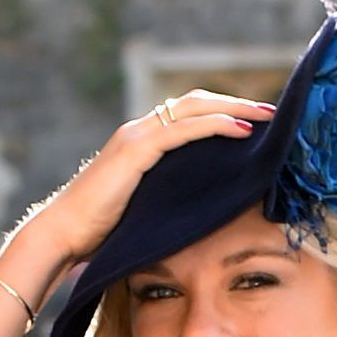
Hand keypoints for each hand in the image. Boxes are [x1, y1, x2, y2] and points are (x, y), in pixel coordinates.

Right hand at [7, 92, 275, 296]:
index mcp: (142, 143)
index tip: (256, 122)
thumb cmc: (101, 234)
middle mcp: (139, 131)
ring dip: (233, 108)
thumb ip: (166, 201)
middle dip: (236, 103)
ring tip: (265, 115)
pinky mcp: (135, 151)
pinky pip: (182, 130)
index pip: (188, 116)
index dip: (222, 113)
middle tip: (272, 112)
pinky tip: (240, 130)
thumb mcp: (145, 211)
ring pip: (193, 108)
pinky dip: (214, 126)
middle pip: (196, 103)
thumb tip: (198, 214)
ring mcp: (136, 137)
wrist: (64, 234)